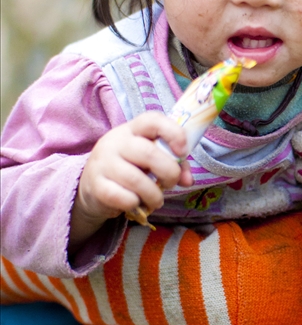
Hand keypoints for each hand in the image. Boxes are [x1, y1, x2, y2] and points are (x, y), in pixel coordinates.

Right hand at [69, 114, 193, 251]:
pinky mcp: (96, 186)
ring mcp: (103, 163)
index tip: (183, 152)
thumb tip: (188, 180)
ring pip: (136, 180)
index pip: (152, 120)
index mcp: (132, 129)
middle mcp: (115, 141)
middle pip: (148, 153)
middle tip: (171, 183)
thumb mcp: (150, 160)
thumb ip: (173, 163)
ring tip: (156, 200)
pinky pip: (124, 197)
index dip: (173, 133)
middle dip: (169, 172)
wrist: (91, 187)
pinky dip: (136, 204)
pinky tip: (136, 203)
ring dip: (154, 195)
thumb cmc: (129, 168)